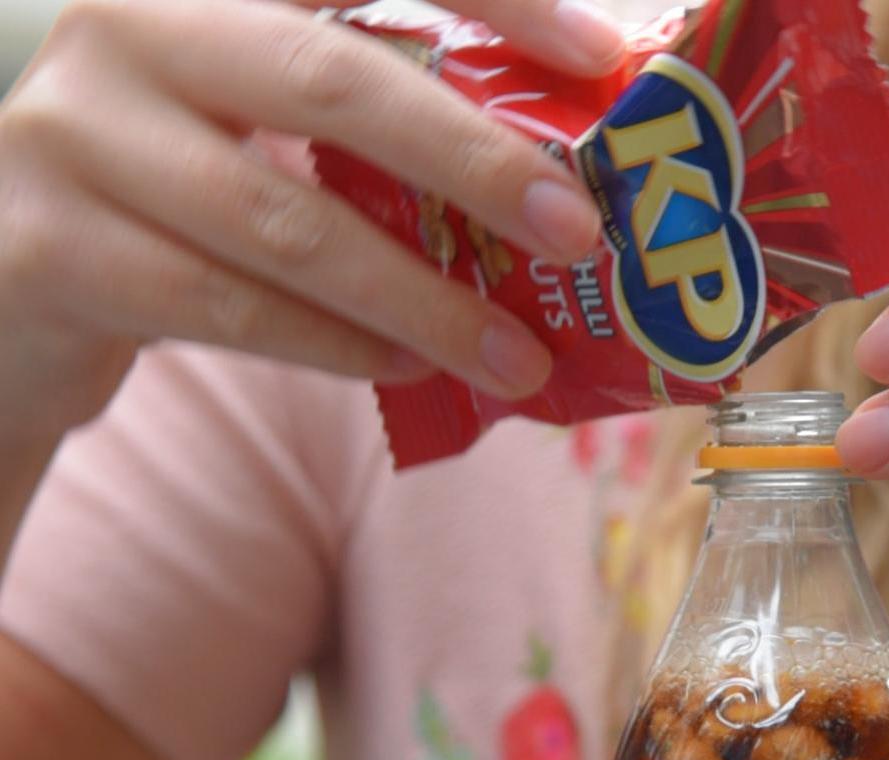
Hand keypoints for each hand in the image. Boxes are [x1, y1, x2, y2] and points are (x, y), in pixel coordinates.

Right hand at [0, 0, 624, 447]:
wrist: (12, 277)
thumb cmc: (179, 188)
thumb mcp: (260, 118)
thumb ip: (370, 115)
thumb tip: (561, 176)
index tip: (599, 56)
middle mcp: (121, 23)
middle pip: (330, 81)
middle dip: (477, 161)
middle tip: (581, 232)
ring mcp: (68, 133)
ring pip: (284, 222)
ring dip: (423, 298)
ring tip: (517, 353)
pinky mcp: (47, 251)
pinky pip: (228, 307)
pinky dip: (338, 344)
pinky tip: (413, 366)